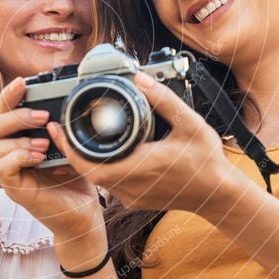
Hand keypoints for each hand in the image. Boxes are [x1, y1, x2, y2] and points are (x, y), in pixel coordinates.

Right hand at [0, 78, 105, 242]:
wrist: (83, 215)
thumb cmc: (76, 181)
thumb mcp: (70, 147)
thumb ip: (62, 130)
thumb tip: (58, 114)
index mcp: (19, 142)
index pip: (4, 114)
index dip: (9, 95)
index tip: (23, 81)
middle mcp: (8, 156)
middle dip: (14, 115)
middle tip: (43, 116)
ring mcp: (8, 174)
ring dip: (16, 139)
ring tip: (43, 142)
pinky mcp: (14, 189)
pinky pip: (1, 167)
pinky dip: (19, 157)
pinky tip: (39, 156)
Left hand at [48, 71, 246, 213]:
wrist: (220, 196)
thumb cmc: (207, 162)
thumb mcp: (190, 123)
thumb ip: (164, 99)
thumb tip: (140, 79)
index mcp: (139, 167)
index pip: (89, 164)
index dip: (69, 148)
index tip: (58, 129)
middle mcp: (131, 186)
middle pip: (87, 170)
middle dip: (72, 149)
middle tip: (61, 128)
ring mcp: (133, 196)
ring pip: (98, 179)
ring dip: (86, 159)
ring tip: (77, 135)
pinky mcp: (137, 200)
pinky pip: (111, 184)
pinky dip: (101, 167)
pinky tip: (102, 152)